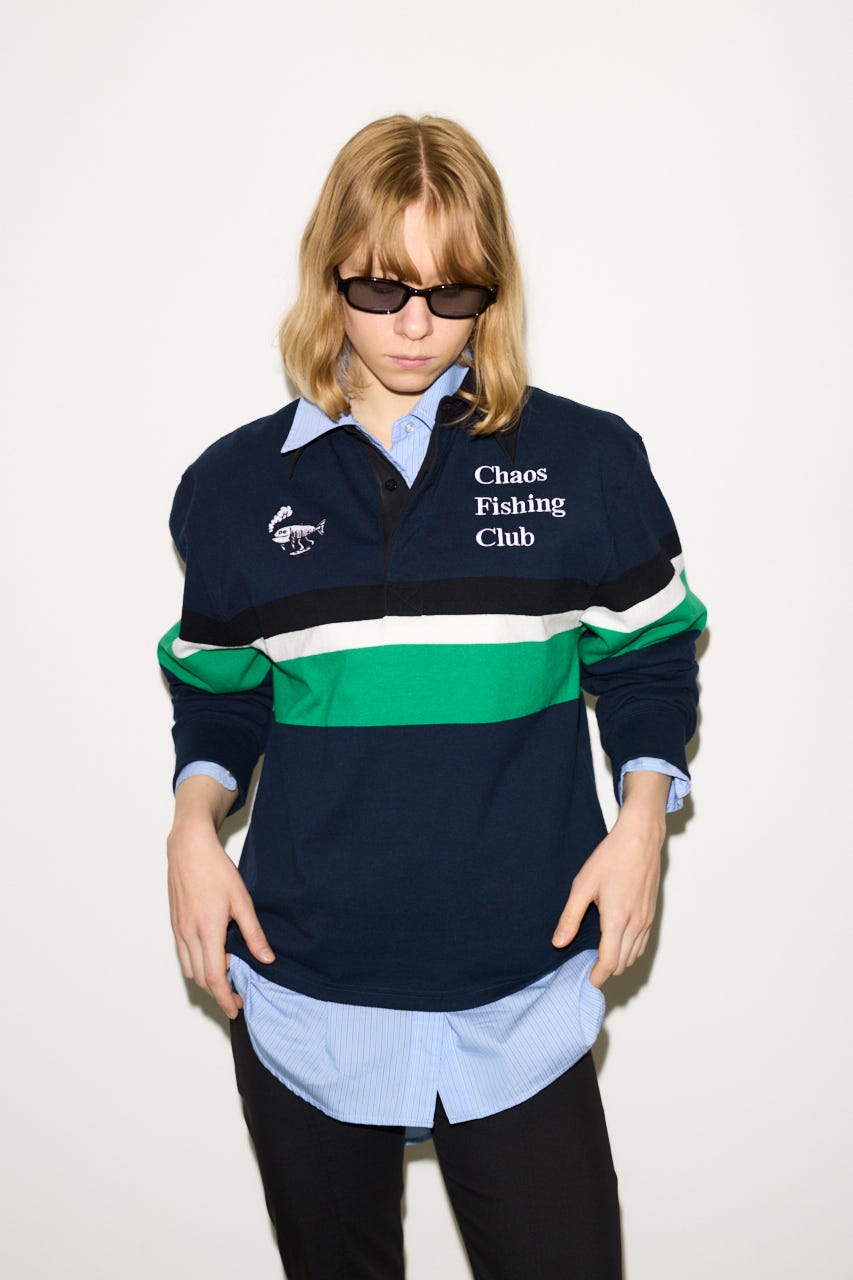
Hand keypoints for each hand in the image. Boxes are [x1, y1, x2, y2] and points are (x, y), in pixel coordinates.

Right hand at [167, 778, 273, 1017]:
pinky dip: (197, 965)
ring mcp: (179, 931)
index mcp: (207, 932)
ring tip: (228, 977)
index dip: (225, 999)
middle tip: (238, 996)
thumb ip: (253, 933)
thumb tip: (266, 959)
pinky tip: (214, 956)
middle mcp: (189, 935)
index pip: (214, 978)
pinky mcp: (175, 925)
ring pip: (189, 970)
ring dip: (207, 980)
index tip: (236, 1009)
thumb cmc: (216, 870)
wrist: (189, 850)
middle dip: (218, 993)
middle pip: (201, 979)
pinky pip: (184, 956)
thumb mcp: (242, 900)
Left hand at [551, 772, 668, 986]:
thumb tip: (559, 943)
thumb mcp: (583, 885)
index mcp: (617, 919)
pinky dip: (629, 950)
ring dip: (618, 960)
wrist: (640, 839)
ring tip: (598, 956)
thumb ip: (570, 917)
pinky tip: (615, 941)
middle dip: (605, 970)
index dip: (597, 976)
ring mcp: (647, 919)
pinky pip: (642, 943)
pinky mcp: (652, 914)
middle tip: (586, 967)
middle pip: (623, 963)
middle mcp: (636, 924)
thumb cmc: (610, 858)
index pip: (610, 962)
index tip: (586, 981)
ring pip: (634, 955)